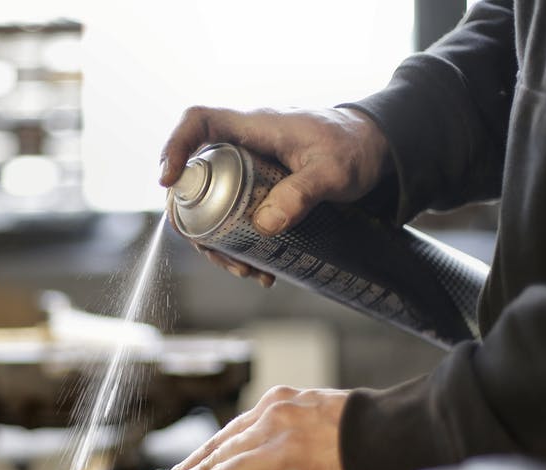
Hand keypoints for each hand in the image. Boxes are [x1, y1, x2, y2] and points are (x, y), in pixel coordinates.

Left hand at [140, 385, 352, 469]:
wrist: (405, 437)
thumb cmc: (369, 432)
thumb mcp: (318, 413)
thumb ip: (285, 428)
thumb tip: (260, 454)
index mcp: (277, 403)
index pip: (221, 437)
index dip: (190, 463)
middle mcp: (272, 422)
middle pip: (211, 458)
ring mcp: (281, 453)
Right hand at [160, 106, 389, 285]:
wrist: (378, 148)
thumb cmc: (356, 147)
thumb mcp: (333, 173)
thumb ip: (302, 194)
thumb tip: (263, 226)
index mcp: (254, 127)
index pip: (198, 121)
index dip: (174, 146)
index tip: (168, 181)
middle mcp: (244, 144)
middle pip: (196, 176)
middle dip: (195, 219)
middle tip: (213, 252)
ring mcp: (250, 167)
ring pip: (213, 202)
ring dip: (218, 240)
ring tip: (244, 271)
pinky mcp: (260, 187)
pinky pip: (235, 212)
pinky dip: (239, 242)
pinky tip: (260, 268)